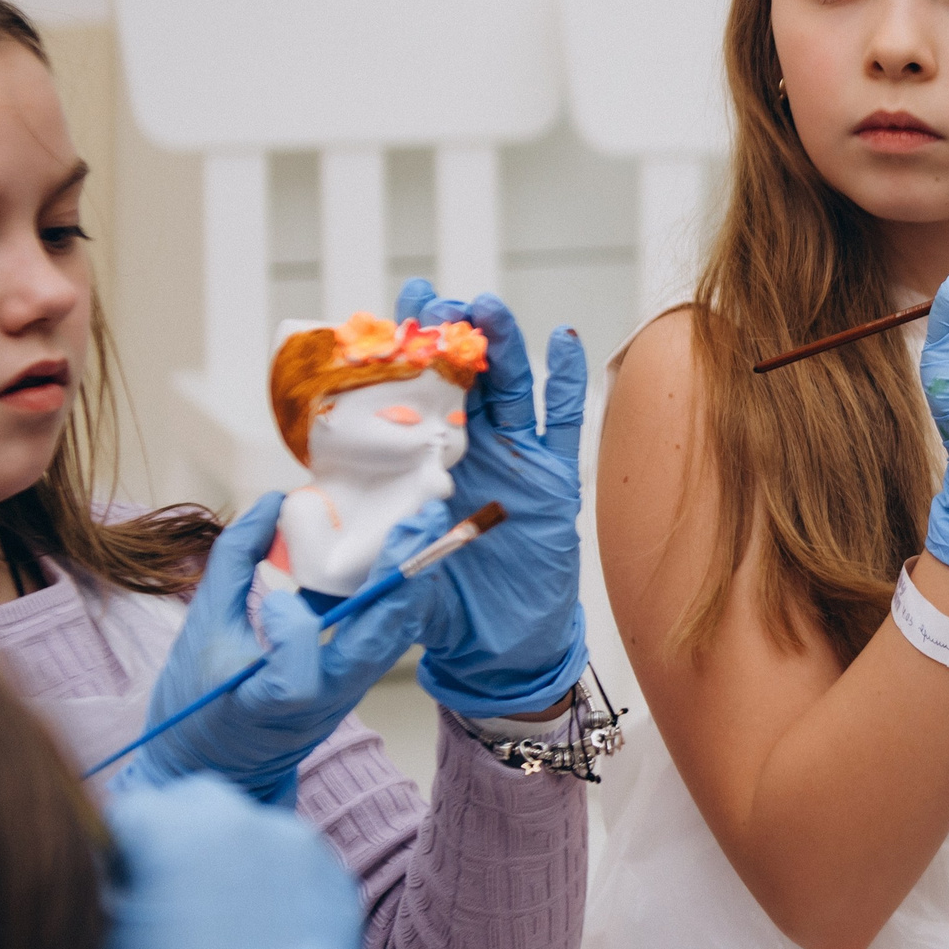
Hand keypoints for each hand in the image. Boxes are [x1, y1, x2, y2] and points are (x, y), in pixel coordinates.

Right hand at [97, 776, 384, 948]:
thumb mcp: (106, 943)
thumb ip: (108, 887)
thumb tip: (114, 870)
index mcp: (169, 827)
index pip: (133, 812)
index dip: (124, 849)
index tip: (125, 883)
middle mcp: (235, 816)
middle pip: (197, 805)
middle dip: (183, 836)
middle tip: (177, 892)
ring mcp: (293, 842)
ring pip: (253, 830)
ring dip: (236, 859)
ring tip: (229, 922)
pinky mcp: (334, 874)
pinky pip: (297, 866)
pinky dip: (282, 887)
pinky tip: (269, 935)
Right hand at [119, 492, 442, 802]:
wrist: (220, 761)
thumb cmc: (199, 699)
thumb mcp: (202, 628)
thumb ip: (234, 562)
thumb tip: (271, 503)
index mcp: (269, 704)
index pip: (298, 675)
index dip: (291, 632)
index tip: (276, 601)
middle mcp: (322, 703)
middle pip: (376, 642)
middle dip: (402, 574)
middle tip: (423, 518)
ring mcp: (347, 692)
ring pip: (392, 636)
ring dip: (411, 580)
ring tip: (425, 527)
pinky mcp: (357, 680)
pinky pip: (387, 635)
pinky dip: (397, 593)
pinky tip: (403, 554)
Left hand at [393, 280, 588, 719]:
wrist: (500, 647)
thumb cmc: (446, 612)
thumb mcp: (405, 589)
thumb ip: (401, 565)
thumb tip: (399, 534)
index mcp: (422, 470)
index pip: (407, 403)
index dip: (396, 362)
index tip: (380, 319)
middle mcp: (468, 453)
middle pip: (459, 380)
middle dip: (448, 336)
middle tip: (435, 300)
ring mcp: (513, 461)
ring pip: (509, 388)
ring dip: (501, 345)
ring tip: (487, 307)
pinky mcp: (553, 480)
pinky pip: (564, 424)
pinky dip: (569, 383)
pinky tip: (567, 341)